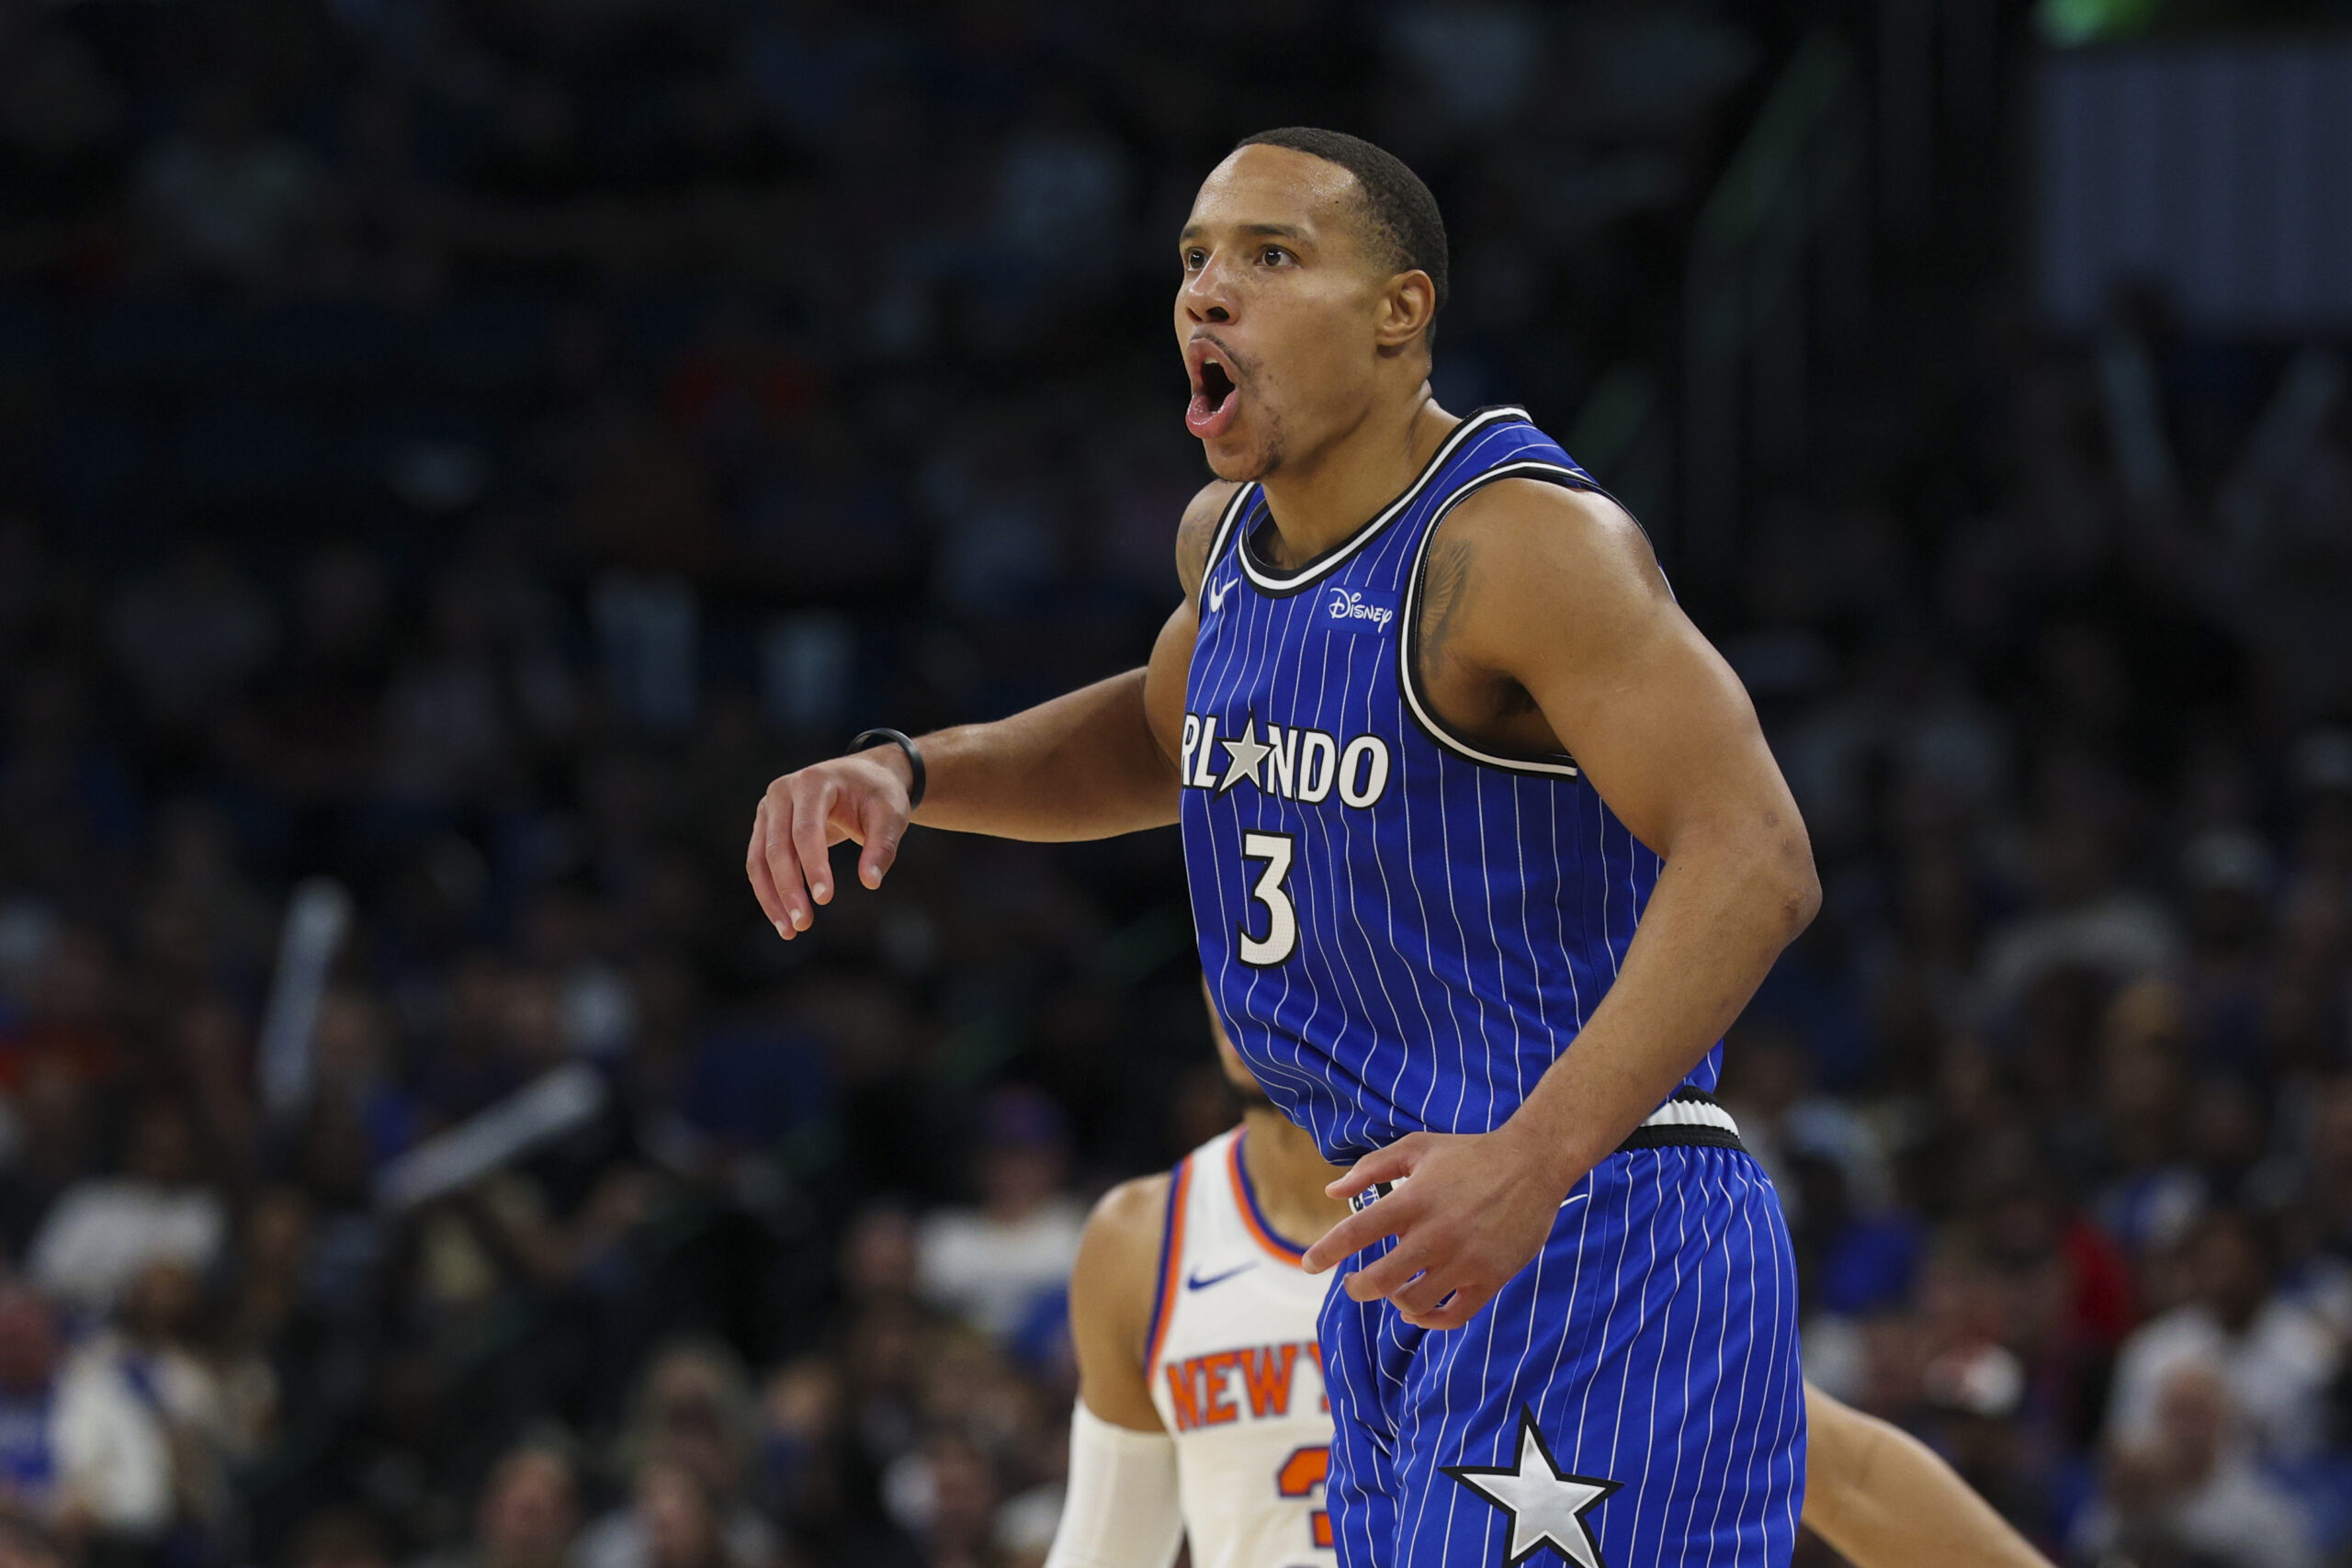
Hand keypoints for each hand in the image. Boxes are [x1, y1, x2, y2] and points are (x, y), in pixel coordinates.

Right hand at [746, 749, 913, 938]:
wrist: (862, 776)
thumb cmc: (878, 793)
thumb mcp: (892, 814)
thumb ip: (883, 846)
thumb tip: (871, 882)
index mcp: (813, 781)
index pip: (806, 829)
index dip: (813, 866)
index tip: (824, 899)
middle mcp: (783, 791)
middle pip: (777, 846)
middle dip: (789, 889)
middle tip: (804, 924)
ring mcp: (769, 808)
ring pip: (759, 858)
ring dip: (772, 897)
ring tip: (790, 931)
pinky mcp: (765, 825)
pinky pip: (759, 862)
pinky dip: (769, 891)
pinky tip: (783, 918)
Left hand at [1300, 1124, 1580, 1330]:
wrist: (1534, 1162)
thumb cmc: (1469, 1153)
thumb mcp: (1417, 1147)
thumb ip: (1372, 1167)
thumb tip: (1331, 1192)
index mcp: (1413, 1200)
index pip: (1356, 1233)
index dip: (1325, 1252)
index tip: (1307, 1264)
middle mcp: (1436, 1234)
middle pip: (1381, 1281)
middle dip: (1358, 1288)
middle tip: (1355, 1284)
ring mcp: (1465, 1259)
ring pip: (1414, 1303)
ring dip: (1395, 1301)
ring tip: (1395, 1289)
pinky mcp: (1491, 1277)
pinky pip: (1453, 1315)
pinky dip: (1430, 1319)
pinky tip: (1420, 1308)